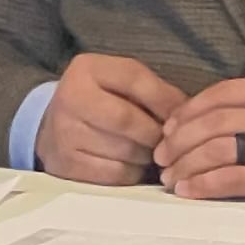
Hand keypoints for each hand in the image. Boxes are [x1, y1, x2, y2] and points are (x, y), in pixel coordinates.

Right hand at [33, 52, 185, 184]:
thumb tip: (187, 114)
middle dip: (154, 133)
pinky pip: (115, 174)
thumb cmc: (103, 103)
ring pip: (124, 151)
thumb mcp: (122, 84)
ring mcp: (64, 133)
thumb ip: (155, 92)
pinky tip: (130, 164)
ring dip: (145, 155)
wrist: (57, 129)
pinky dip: (131, 173)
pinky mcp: (67, 164)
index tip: (180, 116)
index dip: (165, 99)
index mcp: (86, 70)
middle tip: (164, 140)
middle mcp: (69, 98)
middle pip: (128, 120)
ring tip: (146, 151)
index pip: (135, 80)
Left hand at [156, 76, 244, 200]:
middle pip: (212, 123)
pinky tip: (187, 190)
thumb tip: (217, 115)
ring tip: (169, 175)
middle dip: (179, 139)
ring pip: (217, 151)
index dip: (189, 109)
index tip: (171, 124)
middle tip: (161, 154)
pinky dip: (204, 185)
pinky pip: (233, 180)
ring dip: (185, 163)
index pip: (222, 93)